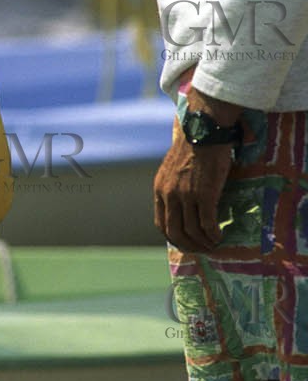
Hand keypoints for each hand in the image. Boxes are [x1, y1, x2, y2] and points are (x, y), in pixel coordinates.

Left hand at [153, 136, 232, 250]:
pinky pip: (207, 223)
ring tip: (213, 245)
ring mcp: (186, 196)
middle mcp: (169, 195)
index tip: (184, 242)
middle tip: (200, 250)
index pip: (161, 222)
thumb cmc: (194, 146)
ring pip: (192, 231)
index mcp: (160, 189)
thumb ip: (175, 185)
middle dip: (188, 245)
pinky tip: (219, 236)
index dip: (173, 236)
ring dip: (203, 242)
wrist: (204, 131)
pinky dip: (213, 234)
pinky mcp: (204, 195)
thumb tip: (184, 202)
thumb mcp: (174, 167)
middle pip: (174, 231)